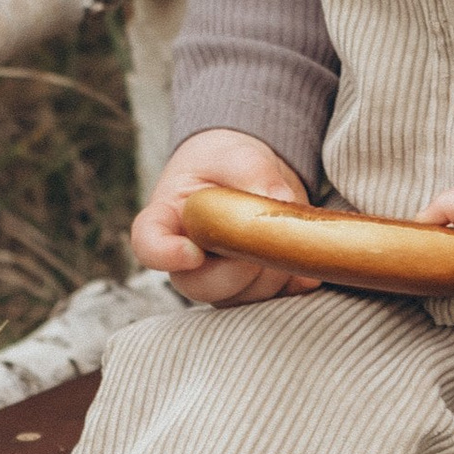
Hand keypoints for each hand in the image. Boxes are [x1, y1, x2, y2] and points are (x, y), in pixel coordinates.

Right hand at [132, 128, 320, 304]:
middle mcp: (186, 259)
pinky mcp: (250, 288)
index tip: (193, 252)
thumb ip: (252, 172)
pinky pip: (272, 299)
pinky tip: (304, 263)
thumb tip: (279, 201)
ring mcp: (217, 279)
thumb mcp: (237, 154)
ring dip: (270, 270)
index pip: (149, 244)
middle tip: (262, 235)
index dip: (165, 255)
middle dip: (237, 268)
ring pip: (240, 296)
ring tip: (286, 231)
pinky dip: (293, 283)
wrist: (246, 173)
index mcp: (166, 219)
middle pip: (199, 285)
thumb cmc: (227, 161)